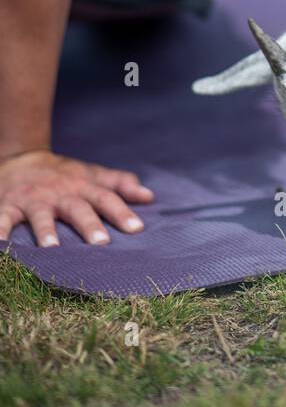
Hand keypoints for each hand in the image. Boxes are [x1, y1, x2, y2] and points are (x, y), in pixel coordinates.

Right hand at [0, 150, 154, 246]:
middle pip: (78, 209)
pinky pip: (4, 218)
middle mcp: (61, 194)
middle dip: (89, 225)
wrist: (22, 158)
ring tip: (53, 248)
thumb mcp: (92, 175)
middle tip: (102, 243)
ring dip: (46, 230)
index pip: (106, 199)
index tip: (137, 228)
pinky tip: (1, 243)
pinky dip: (1, 229)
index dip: (122, 212)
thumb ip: (120, 184)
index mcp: (83, 188)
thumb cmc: (64, 174)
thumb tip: (150, 197)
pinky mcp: (10, 205)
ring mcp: (34, 200)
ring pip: (41, 215)